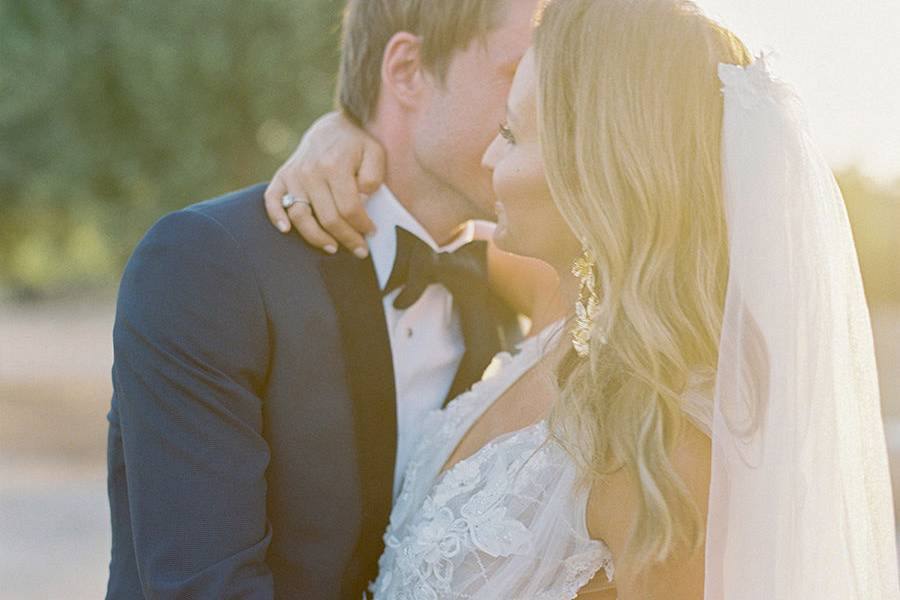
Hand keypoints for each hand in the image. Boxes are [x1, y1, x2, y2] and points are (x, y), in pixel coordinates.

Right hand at [264, 111, 385, 256]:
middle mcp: (311, 171)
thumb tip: (360, 201)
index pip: (349, 208)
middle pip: (328, 218)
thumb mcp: (375, 153)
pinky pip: (272, 199)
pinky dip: (275, 216)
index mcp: (335, 165)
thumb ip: (372, 178)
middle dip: (347, 238)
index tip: (371, 231)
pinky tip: (285, 230)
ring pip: (300, 216)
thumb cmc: (357, 144)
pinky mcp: (282, 176)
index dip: (362, 225)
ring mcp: (294, 175)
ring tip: (333, 247)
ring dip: (316, 238)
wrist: (333, 127)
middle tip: (359, 249)